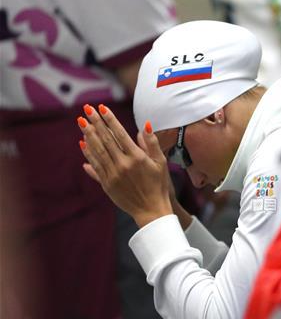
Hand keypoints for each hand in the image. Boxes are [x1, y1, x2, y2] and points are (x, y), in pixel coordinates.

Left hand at [78, 104, 172, 227]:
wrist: (151, 210)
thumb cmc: (159, 185)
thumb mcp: (161, 163)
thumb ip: (152, 144)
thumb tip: (145, 125)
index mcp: (137, 157)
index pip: (120, 133)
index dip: (109, 119)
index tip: (101, 107)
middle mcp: (123, 164)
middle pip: (106, 139)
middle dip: (95, 122)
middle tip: (86, 109)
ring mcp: (113, 174)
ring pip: (97, 150)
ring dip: (89, 134)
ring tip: (82, 121)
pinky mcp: (107, 184)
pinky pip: (95, 165)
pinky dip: (88, 153)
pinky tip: (83, 143)